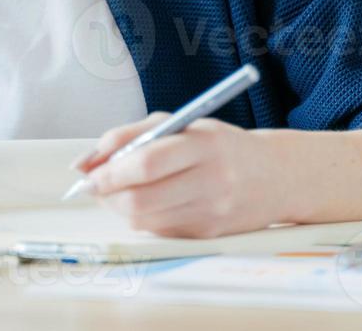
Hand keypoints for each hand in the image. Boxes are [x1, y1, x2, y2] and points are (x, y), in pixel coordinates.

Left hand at [71, 111, 287, 238]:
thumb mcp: (181, 124)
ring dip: (120, 207)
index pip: (146, 163)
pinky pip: (158, 231)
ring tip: (122, 190)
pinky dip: (143, 218)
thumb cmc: (221, 146)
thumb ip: (130, 136)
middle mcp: (210, 181)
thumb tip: (85, 162)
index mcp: (204, 144)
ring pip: (144, 220)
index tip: (88, 172)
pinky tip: (149, 202)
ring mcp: (210, 213)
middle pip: (140, 199)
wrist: (276, 177)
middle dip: (107, 194)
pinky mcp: (207, 236)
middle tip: (97, 184)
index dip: (109, 171)